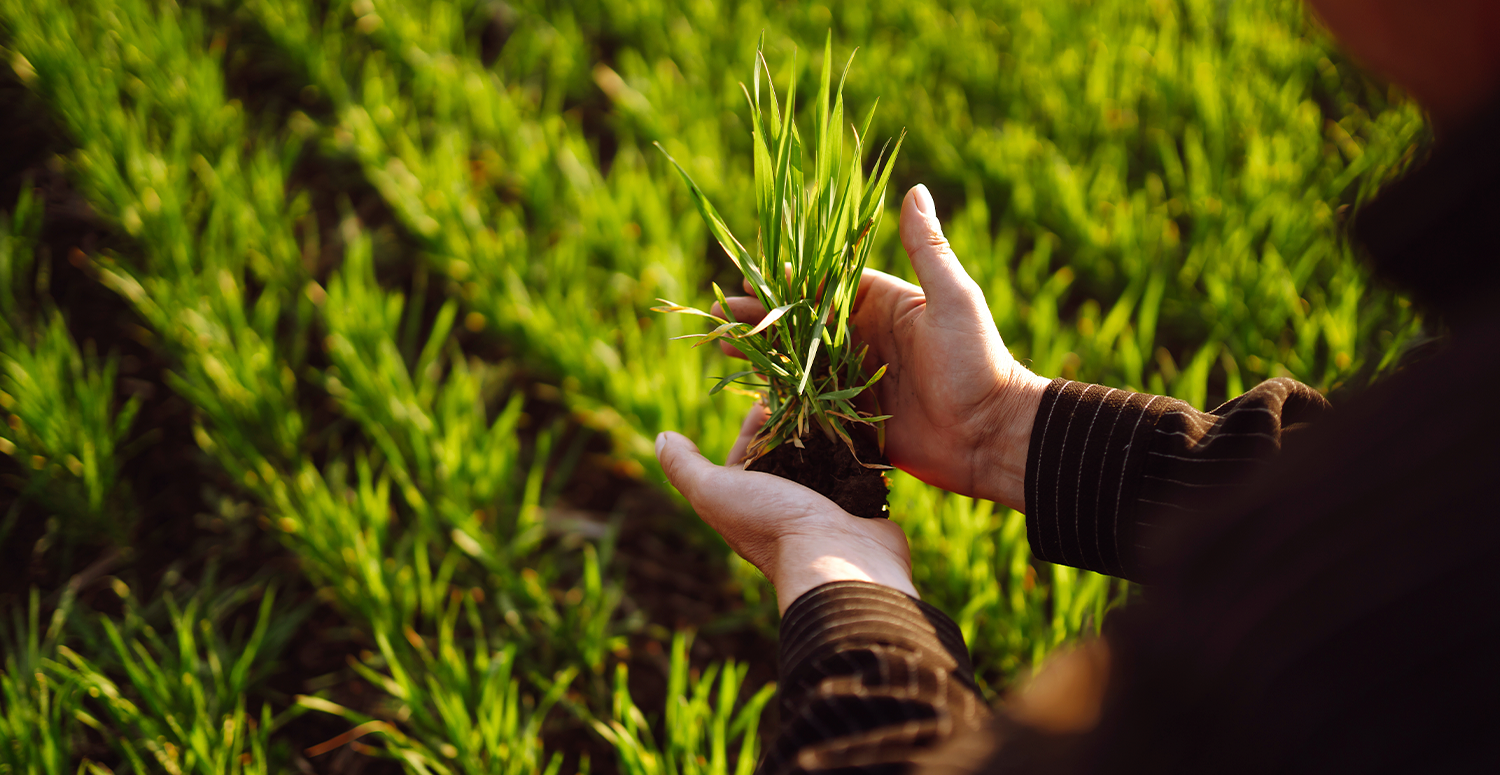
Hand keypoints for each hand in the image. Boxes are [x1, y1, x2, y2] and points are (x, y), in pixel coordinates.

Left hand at [656, 405, 917, 613]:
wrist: (836, 558)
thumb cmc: (770, 522)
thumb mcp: (714, 491)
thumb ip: (686, 467)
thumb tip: (663, 438)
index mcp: (747, 503)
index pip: (745, 454)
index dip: (753, 425)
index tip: (768, 397)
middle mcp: (783, 507)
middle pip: (785, 454)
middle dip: (792, 423)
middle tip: (805, 393)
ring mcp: (822, 507)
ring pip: (822, 459)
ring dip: (825, 432)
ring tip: (832, 402)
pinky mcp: (857, 504)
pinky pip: (855, 468)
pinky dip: (856, 447)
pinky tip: (860, 424)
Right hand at [717, 184, 1048, 509]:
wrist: (991, 436)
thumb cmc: (979, 362)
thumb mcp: (953, 300)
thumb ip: (928, 248)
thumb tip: (916, 189)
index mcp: (884, 305)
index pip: (826, 283)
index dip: (789, 279)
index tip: (751, 273)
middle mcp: (865, 338)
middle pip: (801, 321)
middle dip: (762, 314)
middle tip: (721, 310)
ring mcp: (857, 378)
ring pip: (798, 359)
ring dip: (761, 351)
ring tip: (720, 343)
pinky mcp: (855, 417)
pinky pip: (810, 401)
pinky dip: (779, 393)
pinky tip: (746, 387)